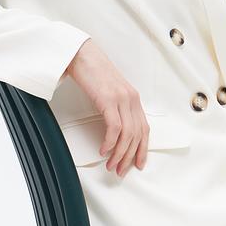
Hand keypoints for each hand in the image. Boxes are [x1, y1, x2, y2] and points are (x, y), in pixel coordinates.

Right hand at [63, 39, 149, 176]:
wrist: (81, 54)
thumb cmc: (92, 72)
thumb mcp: (110, 91)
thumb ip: (116, 107)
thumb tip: (114, 131)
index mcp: (133, 98)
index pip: (144, 129)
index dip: (143, 149)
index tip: (138, 164)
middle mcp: (131, 99)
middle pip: (137, 135)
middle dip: (129, 157)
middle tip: (120, 170)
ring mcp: (121, 99)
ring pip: (127, 134)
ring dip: (119, 153)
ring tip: (111, 165)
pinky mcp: (108, 99)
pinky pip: (114, 127)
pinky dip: (110, 142)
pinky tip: (104, 150)